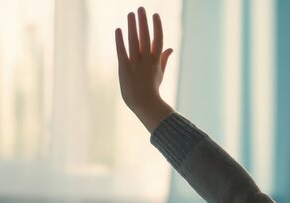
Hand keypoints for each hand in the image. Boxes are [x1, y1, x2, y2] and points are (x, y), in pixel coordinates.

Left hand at [115, 7, 174, 131]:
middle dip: (143, 22)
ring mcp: (135, 64)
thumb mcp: (160, 74)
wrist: (144, 105)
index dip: (157, 27)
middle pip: (145, 37)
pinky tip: (119, 29)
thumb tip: (170, 48)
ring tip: (131, 14)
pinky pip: (122, 51)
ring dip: (132, 26)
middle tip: (141, 8)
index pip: (158, 40)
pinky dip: (120, 40)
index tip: (155, 15)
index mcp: (156, 61)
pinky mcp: (124, 68)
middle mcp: (146, 60)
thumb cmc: (152, 90)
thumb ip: (164, 59)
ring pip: (134, 41)